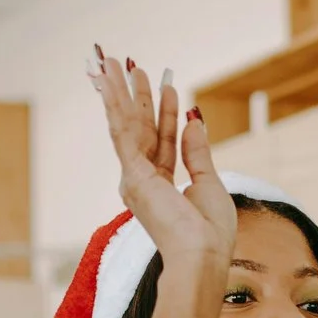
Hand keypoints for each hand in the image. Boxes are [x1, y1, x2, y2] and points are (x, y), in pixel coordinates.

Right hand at [87, 49, 234, 266]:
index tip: (169, 87)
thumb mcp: (209, 183)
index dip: (167, 112)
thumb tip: (193, 121)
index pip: (164, 140)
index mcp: (162, 186)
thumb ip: (198, 152)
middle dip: (136, 95)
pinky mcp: (132, 174)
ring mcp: (135, 177)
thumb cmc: (209, 231)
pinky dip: (114, 105)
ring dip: (118, 92)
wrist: (201, 255)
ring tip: (111, 62)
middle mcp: (143, 180)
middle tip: (131, 64)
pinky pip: (121, 131)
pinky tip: (108, 83)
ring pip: (126, 125)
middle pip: (140, 128)